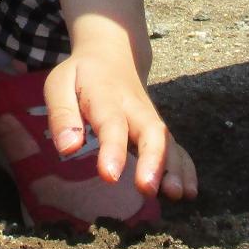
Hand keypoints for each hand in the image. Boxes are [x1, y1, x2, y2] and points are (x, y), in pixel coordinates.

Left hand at [43, 49, 196, 199]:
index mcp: (106, 97)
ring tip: (177, 195)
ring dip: (175, 168)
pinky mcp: (158, 128)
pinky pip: (176, 146)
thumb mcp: (59, 84)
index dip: (112, 149)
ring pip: (168, 141)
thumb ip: (62, 115)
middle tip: (148, 189)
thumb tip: (68, 148)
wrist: (112, 53)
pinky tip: (189, 192)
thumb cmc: (82, 74)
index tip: (109, 176)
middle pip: (152, 131)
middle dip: (154, 160)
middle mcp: (135, 108)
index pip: (112, 123)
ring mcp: (150, 117)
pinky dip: (186, 168)